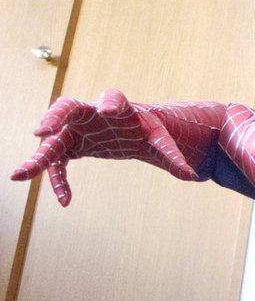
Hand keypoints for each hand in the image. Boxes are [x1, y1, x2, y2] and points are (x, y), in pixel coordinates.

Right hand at [10, 89, 205, 205]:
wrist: (134, 131)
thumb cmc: (149, 130)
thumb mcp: (161, 140)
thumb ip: (172, 155)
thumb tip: (191, 176)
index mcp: (119, 107)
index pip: (112, 99)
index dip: (109, 103)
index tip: (107, 110)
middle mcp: (91, 113)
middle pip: (67, 109)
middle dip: (54, 118)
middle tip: (42, 131)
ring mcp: (77, 129)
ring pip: (53, 140)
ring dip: (37, 158)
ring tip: (18, 176)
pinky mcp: (72, 146)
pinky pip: (60, 164)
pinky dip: (59, 181)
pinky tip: (65, 201)